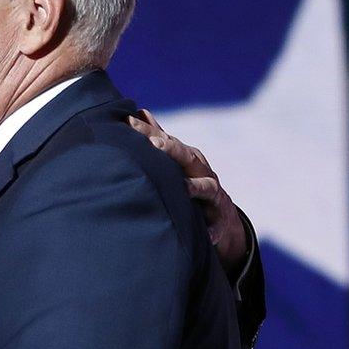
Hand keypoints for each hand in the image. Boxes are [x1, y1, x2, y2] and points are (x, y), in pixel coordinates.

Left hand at [128, 109, 247, 272]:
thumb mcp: (176, 161)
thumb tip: (140, 113)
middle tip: (154, 144)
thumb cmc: (190, 182)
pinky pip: (216, 226)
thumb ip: (159, 139)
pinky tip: (207, 235)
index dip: (148, 131)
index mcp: (187, 158)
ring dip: (196, 187)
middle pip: (187, 157)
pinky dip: (212, 230)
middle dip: (172, 149)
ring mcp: (213, 196)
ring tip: (184, 187)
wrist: (219, 216)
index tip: (128, 122)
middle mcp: (202, 172)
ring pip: (207, 187)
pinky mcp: (220, 221)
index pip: (166, 140)